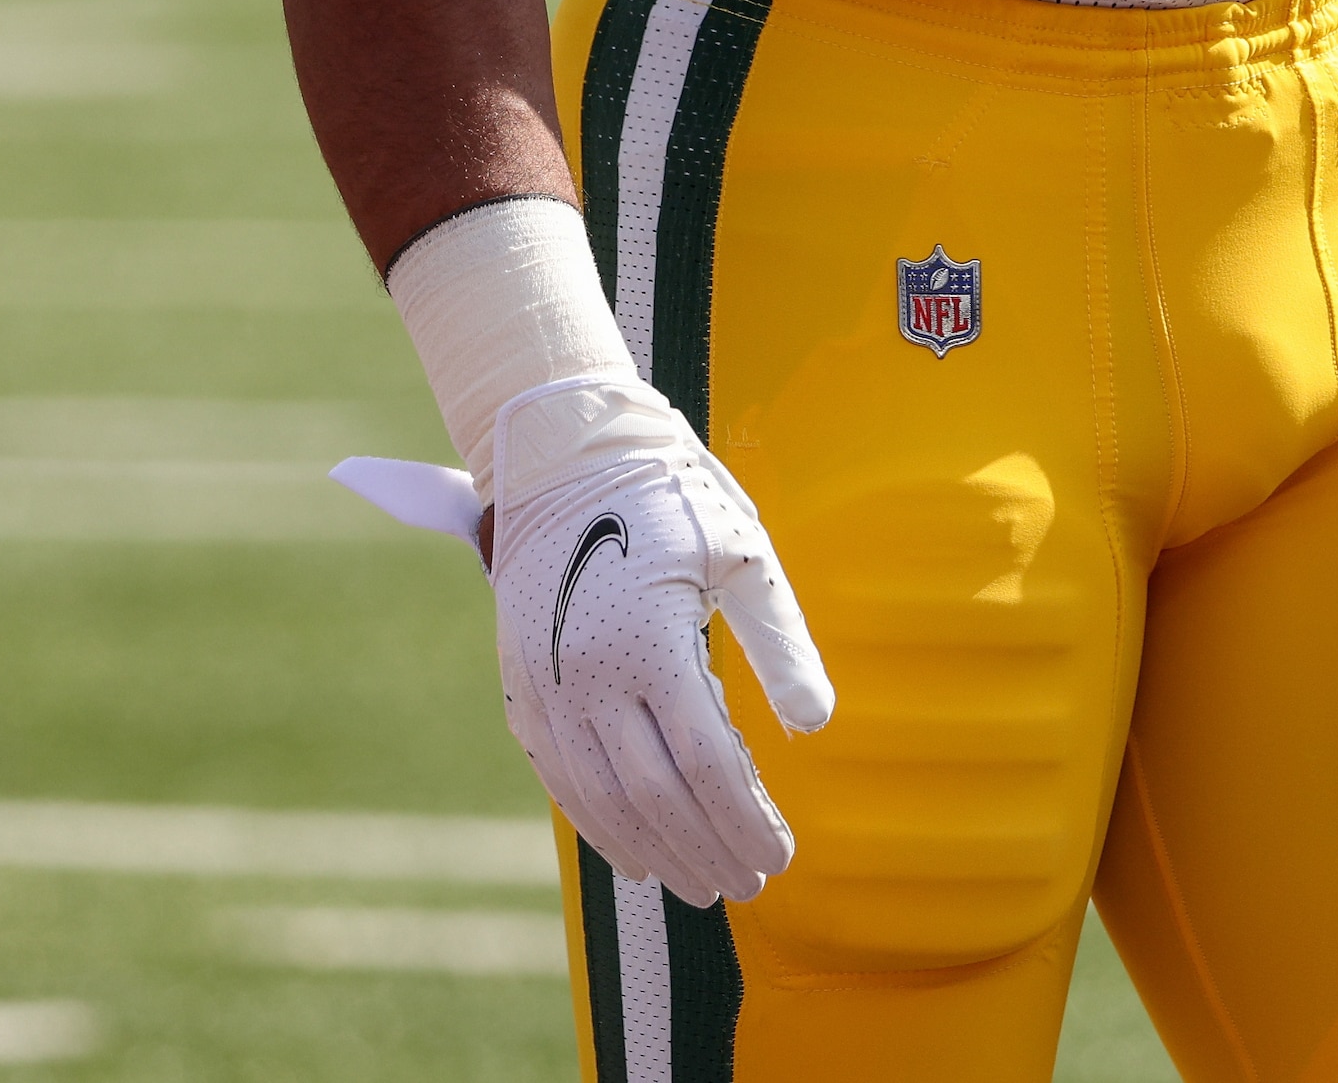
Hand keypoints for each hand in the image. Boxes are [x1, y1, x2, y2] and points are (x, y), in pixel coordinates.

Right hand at [481, 372, 833, 903]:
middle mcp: (588, 675)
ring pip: (600, 799)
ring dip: (654, 851)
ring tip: (698, 884)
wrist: (560, 451)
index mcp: (649, 641)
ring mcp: (546, 685)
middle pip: (654, 797)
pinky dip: (598, 823)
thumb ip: (780, 643)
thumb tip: (816, 724)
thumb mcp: (741, 552)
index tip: (781, 856)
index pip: (706, 765)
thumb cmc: (667, 494)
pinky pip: (559, 776)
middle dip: (707, 850)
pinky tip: (634, 851)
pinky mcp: (521, 685)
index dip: (746, 821)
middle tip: (748, 886)